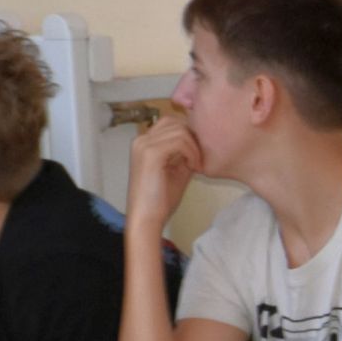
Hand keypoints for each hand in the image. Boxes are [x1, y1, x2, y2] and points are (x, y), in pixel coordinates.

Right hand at [125, 114, 203, 233]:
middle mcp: (141, 140)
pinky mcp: (150, 153)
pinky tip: (193, 168)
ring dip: (194, 147)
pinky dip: (191, 153)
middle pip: (175, 122)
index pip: (170, 123)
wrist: (147, 218)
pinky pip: (180, 141)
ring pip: (180, 130)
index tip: (196, 157)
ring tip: (195, 165)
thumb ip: (185, 154)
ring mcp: (144, 145)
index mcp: (144, 143)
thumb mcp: (178, 171)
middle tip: (198, 160)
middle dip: (192, 139)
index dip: (188, 135)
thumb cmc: (161, 199)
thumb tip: (200, 143)